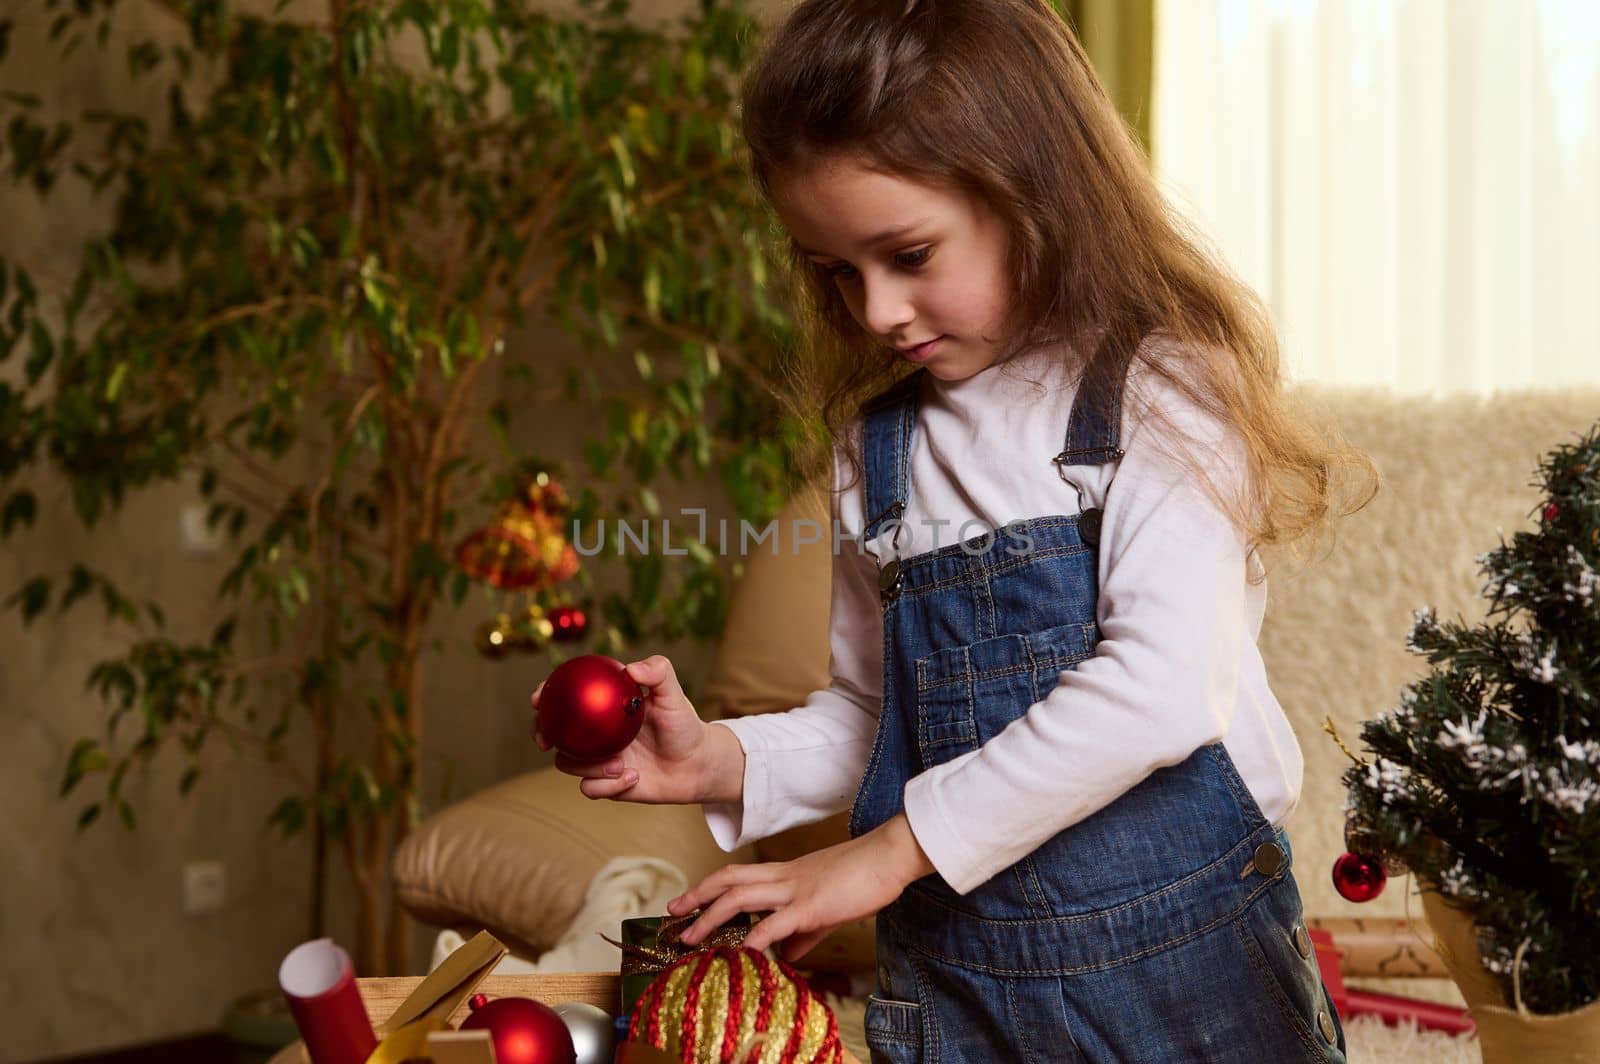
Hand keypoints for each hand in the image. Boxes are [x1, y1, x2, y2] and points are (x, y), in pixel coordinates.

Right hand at [530, 655, 743, 804]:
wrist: (697, 765)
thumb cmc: (684, 724)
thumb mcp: (673, 694)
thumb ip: (659, 672)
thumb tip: (632, 669)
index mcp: (603, 708)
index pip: (567, 697)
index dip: (547, 695)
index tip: (539, 698)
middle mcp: (595, 733)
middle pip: (553, 731)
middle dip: (542, 734)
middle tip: (548, 740)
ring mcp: (598, 759)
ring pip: (567, 763)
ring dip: (586, 766)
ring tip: (619, 764)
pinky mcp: (606, 785)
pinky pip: (590, 789)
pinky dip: (608, 786)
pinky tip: (632, 778)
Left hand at [665, 813, 935, 962]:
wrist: (889, 856)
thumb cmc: (863, 877)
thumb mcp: (827, 908)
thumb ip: (804, 933)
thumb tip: (786, 956)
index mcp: (787, 874)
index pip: (738, 876)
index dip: (709, 887)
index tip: (687, 902)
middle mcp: (784, 877)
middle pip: (728, 880)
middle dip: (697, 896)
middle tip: (672, 913)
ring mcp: (796, 889)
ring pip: (741, 896)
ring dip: (710, 916)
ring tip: (690, 937)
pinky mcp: (813, 905)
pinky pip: (778, 921)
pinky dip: (757, 936)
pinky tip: (743, 952)